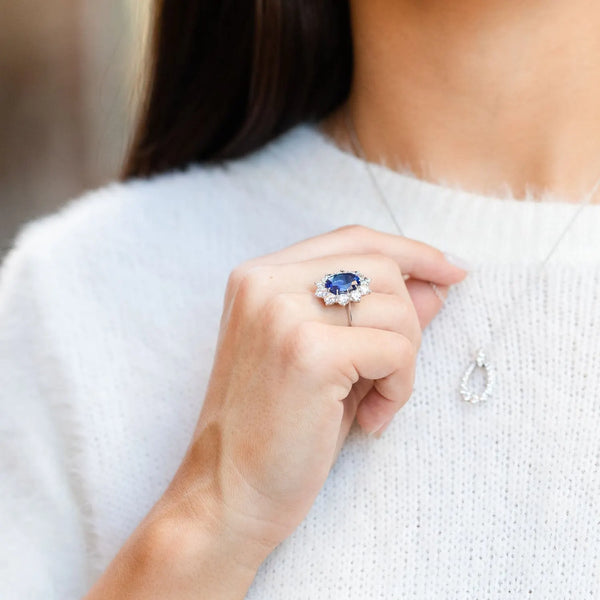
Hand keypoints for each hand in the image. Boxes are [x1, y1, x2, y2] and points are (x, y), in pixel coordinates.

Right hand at [162, 225, 467, 558]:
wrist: (226, 496)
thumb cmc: (277, 431)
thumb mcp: (328, 359)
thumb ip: (375, 315)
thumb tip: (437, 286)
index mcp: (260, 278)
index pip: (353, 240)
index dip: (409, 252)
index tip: (450, 272)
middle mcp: (266, 284)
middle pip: (381, 267)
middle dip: (407, 320)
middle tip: (389, 373)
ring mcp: (283, 314)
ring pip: (395, 307)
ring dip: (403, 360)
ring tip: (374, 402)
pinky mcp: (308, 353)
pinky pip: (395, 350)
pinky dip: (399, 388)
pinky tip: (372, 419)